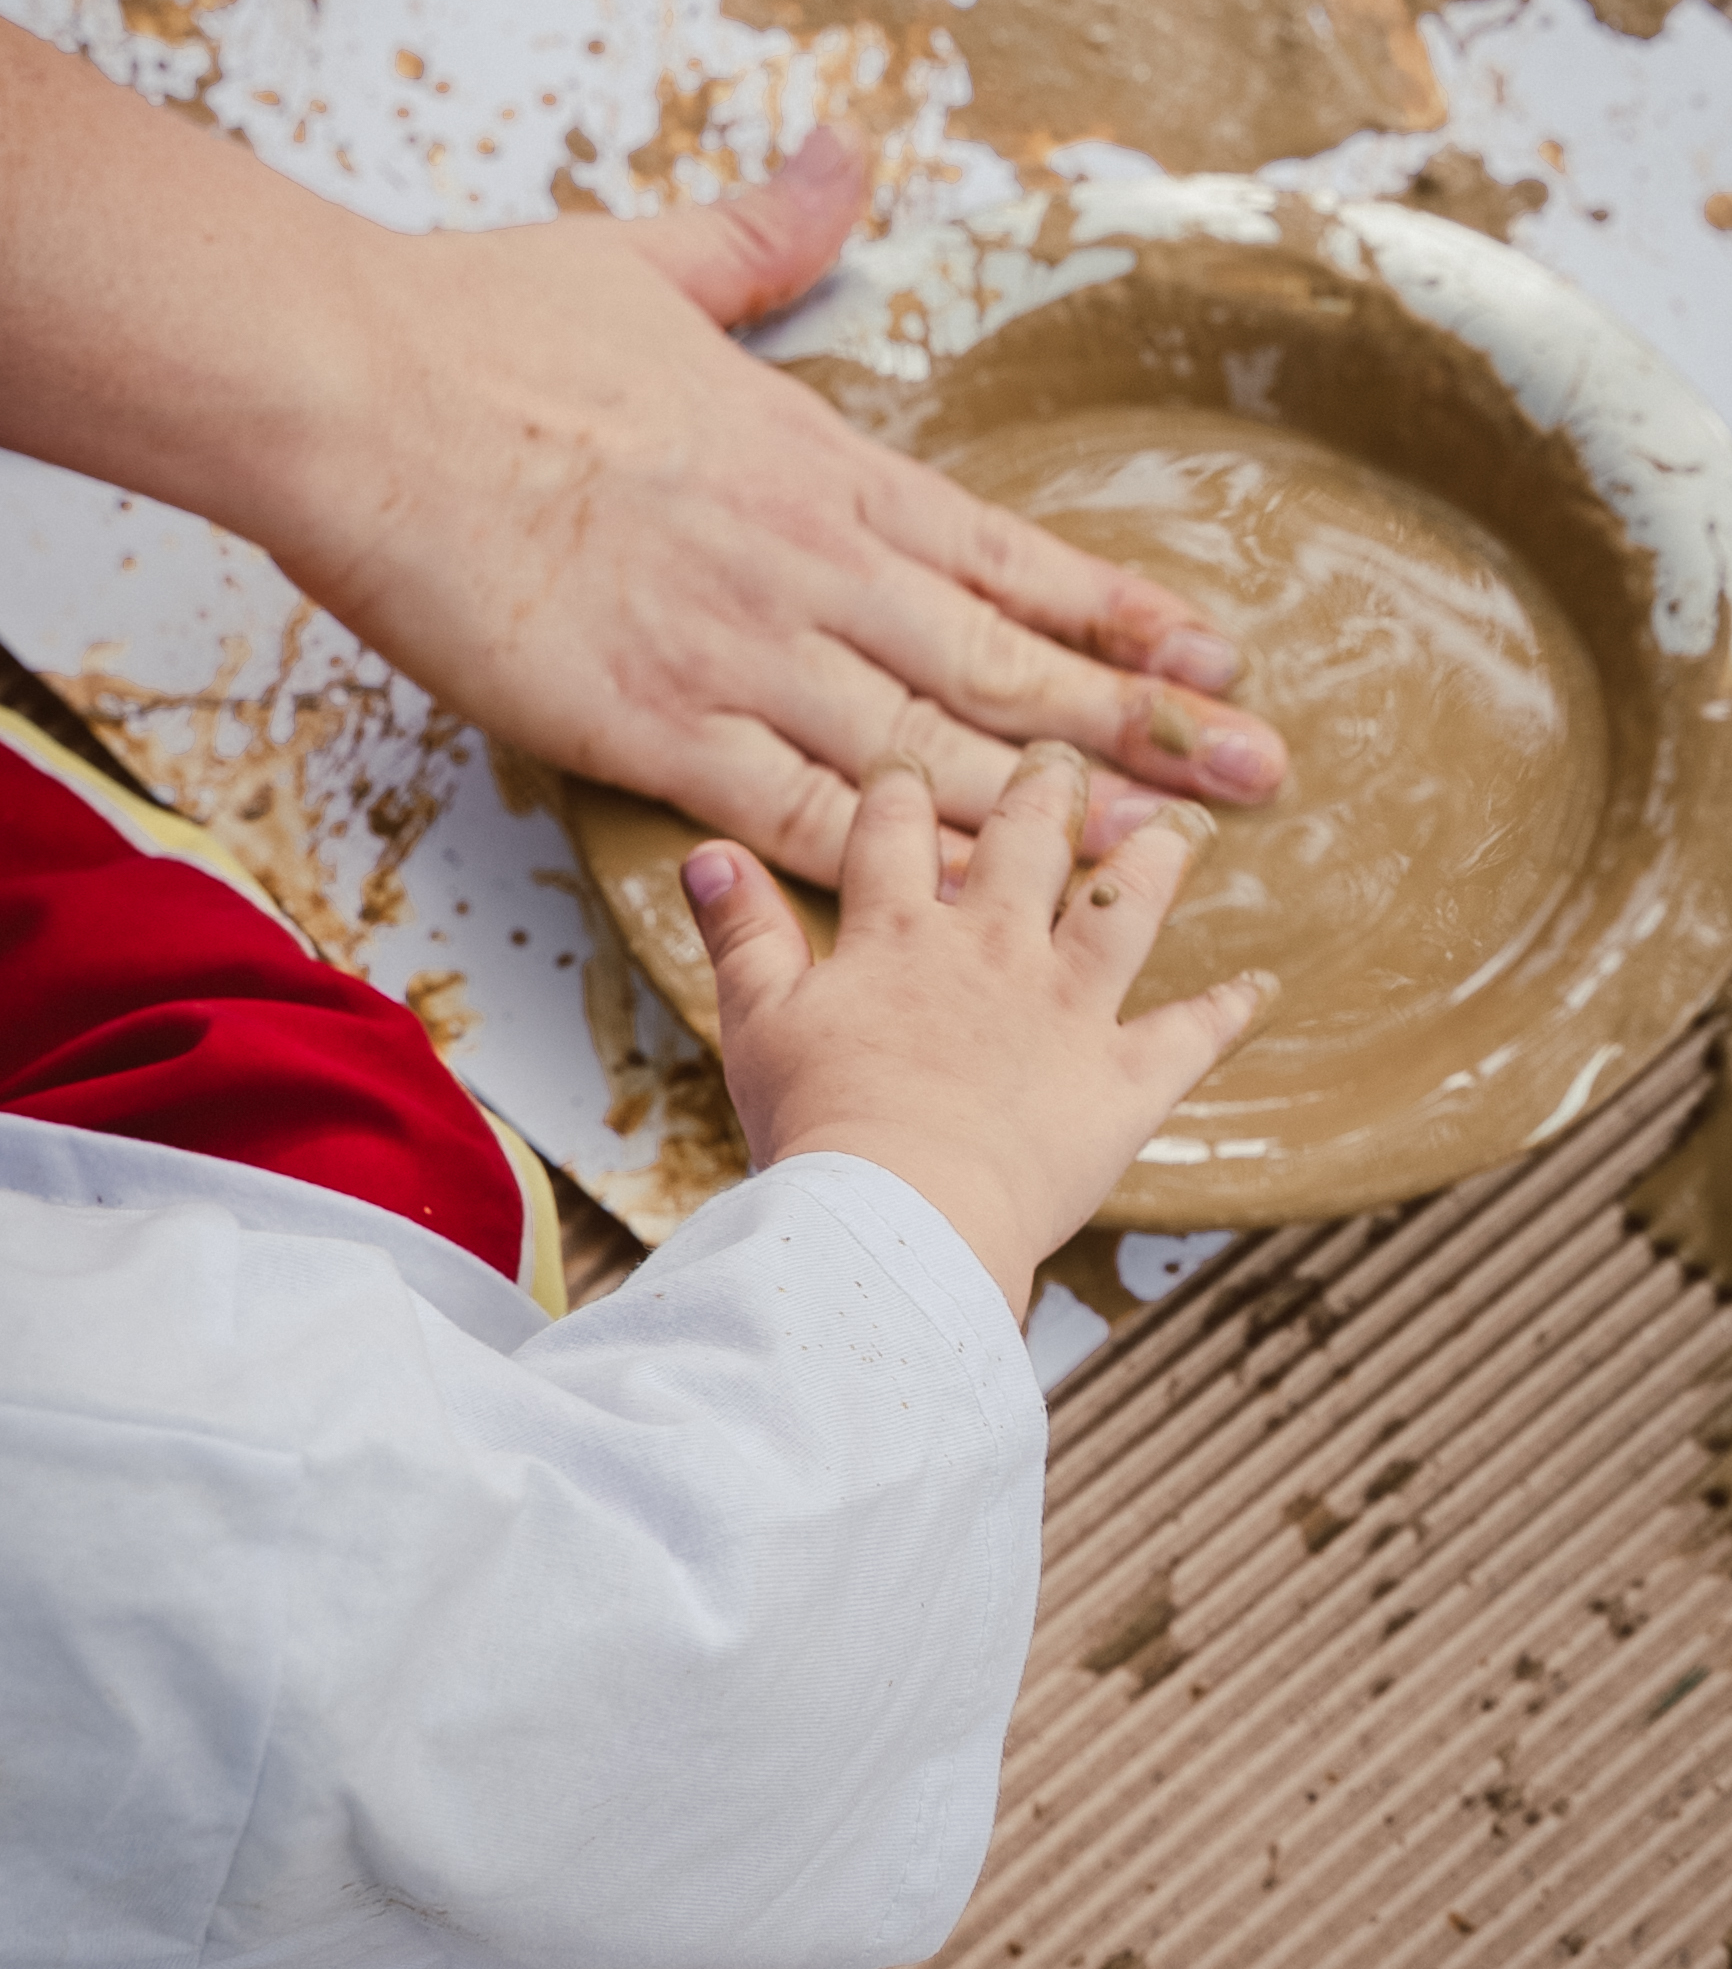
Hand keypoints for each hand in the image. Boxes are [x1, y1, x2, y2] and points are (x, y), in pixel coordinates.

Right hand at [280, 131, 1287, 884]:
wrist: (361, 393)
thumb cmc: (487, 327)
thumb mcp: (651, 261)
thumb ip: (765, 236)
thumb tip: (841, 157)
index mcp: (820, 465)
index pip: (1008, 558)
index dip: (1120, 615)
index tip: (1215, 654)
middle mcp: (813, 568)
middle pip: (1012, 670)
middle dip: (1150, 727)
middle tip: (1266, 775)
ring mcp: (745, 655)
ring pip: (939, 754)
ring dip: (1064, 810)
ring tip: (1173, 852)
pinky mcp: (657, 731)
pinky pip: (805, 819)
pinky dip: (899, 863)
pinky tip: (978, 905)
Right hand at [678, 743, 1276, 1310]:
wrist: (899, 1213)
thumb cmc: (818, 1127)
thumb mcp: (755, 1020)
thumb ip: (741, 932)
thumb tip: (707, 851)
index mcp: (897, 935)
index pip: (896, 830)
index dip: (901, 789)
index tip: (908, 759)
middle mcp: (992, 950)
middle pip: (1025, 843)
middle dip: (1045, 790)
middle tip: (1063, 755)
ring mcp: (1066, 1009)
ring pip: (1123, 909)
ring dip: (1156, 862)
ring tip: (1181, 823)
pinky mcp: (1121, 1080)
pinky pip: (1189, 1037)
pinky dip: (1229, 1013)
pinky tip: (1262, 987)